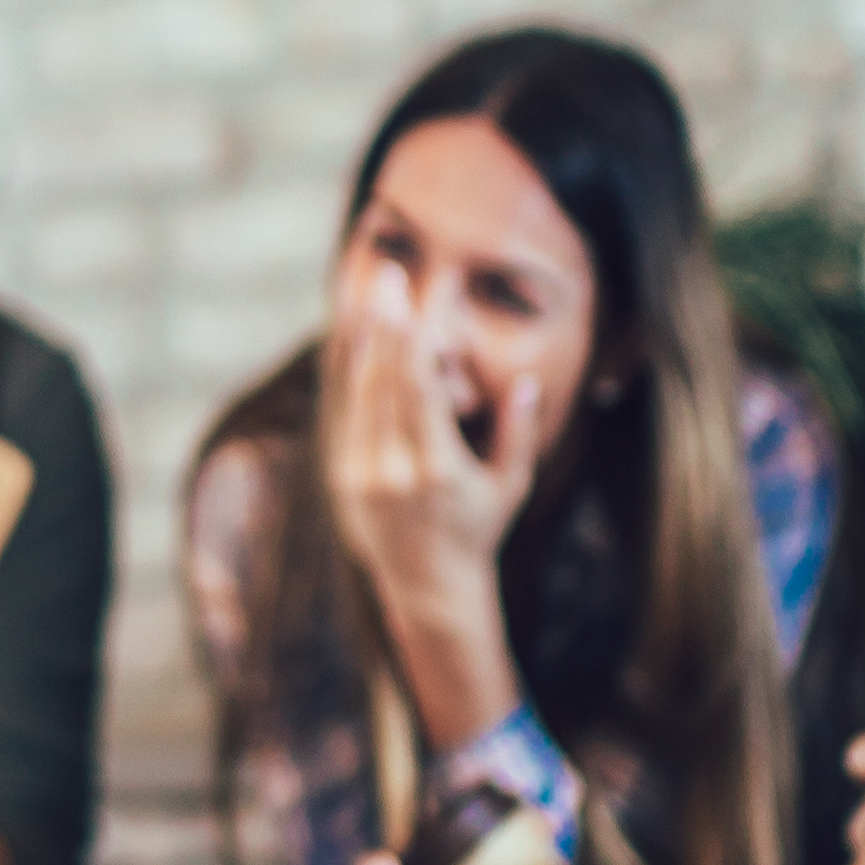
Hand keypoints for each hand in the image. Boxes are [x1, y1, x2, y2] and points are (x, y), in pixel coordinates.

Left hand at [320, 261, 540, 729]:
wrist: (427, 586)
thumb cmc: (479, 530)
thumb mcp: (511, 486)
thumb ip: (517, 433)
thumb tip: (525, 380)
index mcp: (437, 471)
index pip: (418, 393)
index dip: (411, 344)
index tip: (412, 304)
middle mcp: (391, 472)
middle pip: (382, 383)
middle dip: (384, 326)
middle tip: (388, 277)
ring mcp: (359, 475)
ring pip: (355, 393)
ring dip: (361, 340)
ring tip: (368, 294)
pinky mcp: (339, 477)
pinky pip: (340, 412)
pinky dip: (345, 372)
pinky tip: (351, 338)